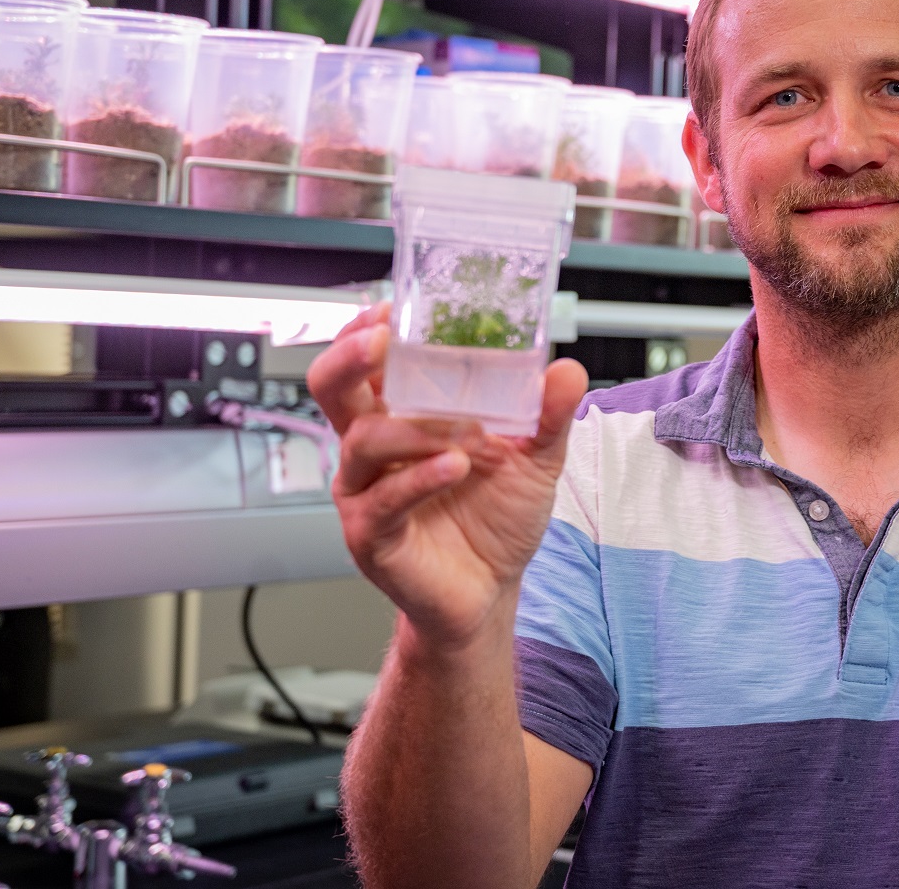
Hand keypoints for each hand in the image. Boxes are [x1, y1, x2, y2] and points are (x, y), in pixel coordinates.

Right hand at [307, 305, 588, 649]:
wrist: (491, 590)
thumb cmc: (496, 518)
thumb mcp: (535, 458)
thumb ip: (548, 414)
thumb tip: (566, 371)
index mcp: (401, 415)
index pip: (367, 360)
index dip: (369, 329)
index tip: (395, 308)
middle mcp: (373, 447)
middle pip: (331, 386)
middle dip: (350, 356)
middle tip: (384, 342)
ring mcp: (366, 490)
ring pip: (361, 440)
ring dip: (412, 428)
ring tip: (461, 435)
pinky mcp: (372, 534)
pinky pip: (383, 499)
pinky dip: (418, 478)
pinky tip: (453, 466)